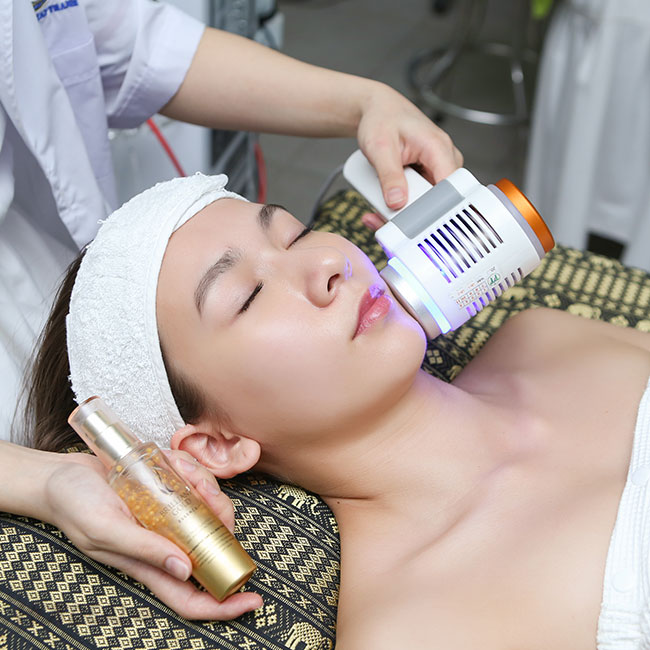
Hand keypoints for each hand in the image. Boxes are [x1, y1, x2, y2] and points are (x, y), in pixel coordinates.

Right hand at [42, 450, 261, 619]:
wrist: (60, 475)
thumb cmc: (74, 505)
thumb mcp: (105, 530)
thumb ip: (143, 549)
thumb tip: (186, 570)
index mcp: (149, 565)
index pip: (191, 598)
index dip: (224, 606)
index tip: (253, 600)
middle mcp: (163, 544)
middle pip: (211, 543)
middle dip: (222, 520)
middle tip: (210, 494)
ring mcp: (166, 519)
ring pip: (207, 510)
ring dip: (204, 487)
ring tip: (183, 469)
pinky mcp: (165, 495)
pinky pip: (192, 484)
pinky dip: (190, 470)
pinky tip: (173, 460)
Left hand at [356, 83, 462, 226]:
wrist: (379, 111)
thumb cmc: (382, 119)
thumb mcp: (379, 146)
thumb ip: (389, 175)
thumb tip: (397, 202)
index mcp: (439, 148)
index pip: (450, 189)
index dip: (434, 210)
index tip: (413, 225)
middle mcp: (445, 160)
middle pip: (437, 202)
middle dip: (409, 215)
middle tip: (382, 217)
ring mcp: (438, 171)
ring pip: (427, 205)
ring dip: (402, 213)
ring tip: (377, 209)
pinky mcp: (429, 178)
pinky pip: (419, 201)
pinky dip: (401, 207)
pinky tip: (382, 208)